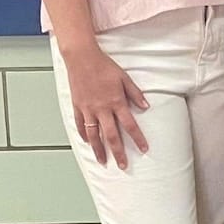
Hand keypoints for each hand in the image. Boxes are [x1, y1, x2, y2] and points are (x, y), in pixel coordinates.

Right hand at [63, 44, 149, 169]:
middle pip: (111, 136)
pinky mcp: (77, 106)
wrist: (81, 58)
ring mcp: (88, 109)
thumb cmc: (103, 66)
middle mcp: (102, 109)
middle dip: (118, 153)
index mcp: (116, 102)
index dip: (138, 139)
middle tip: (123, 165)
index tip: (144, 149)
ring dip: (99, 150)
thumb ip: (135, 94)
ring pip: (94, 135)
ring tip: (103, 161)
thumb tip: (145, 106)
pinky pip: (80, 125)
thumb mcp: (124, 78)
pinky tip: (87, 142)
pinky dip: (83, 135)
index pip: (130, 125)